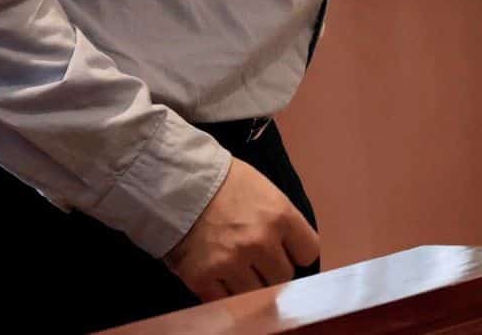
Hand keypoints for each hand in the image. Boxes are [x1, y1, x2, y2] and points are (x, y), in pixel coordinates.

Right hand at [166, 158, 319, 300]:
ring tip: (232, 264)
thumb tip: (289, 251)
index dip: (295, 251)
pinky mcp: (203, 278)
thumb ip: (279, 220)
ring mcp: (231, 263)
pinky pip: (224, 300)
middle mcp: (260, 242)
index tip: (283, 248)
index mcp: (279, 215)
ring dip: (248, 283)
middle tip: (254, 256)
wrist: (173, 179)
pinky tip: (215, 273)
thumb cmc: (221, 180)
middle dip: (271, 268)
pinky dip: (221, 291)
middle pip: (283, 277)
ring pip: (257, 294)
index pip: (308, 251)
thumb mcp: (261, 189)